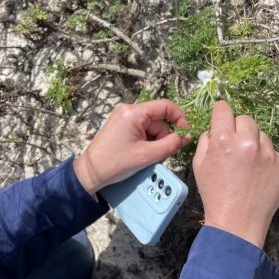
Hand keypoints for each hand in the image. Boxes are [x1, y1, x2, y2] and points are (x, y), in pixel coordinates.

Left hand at [73, 99, 190, 194]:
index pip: (165, 106)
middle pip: (158, 119)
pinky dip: (146, 141)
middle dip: (163, 137)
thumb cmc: (117, 163)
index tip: (186, 134)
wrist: (91, 172)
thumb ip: (171, 144)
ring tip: (147, 157)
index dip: (180, 118)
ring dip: (155, 142)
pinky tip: (140, 154)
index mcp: (134, 112)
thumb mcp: (148, 155)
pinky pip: (141, 129)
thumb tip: (188, 137)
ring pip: (151, 126)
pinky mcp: (120, 125)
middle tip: (159, 155)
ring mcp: (123, 116)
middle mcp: (128, 109)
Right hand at [193, 101, 278, 247]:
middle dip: (238, 128)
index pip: (224, 109)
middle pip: (245, 119)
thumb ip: (206, 141)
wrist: (237, 222)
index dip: (221, 112)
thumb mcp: (199, 165)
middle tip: (234, 143)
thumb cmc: (214, 194)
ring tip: (247, 163)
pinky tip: (257, 174)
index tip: (221, 116)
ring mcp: (268, 154)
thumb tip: (215, 130)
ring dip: (254, 142)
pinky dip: (265, 158)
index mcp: (224, 140)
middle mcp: (248, 142)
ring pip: (261, 134)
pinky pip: (273, 152)